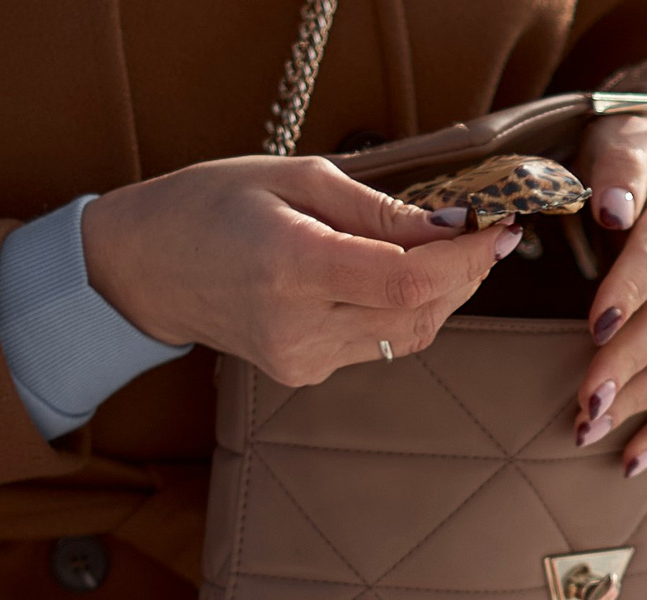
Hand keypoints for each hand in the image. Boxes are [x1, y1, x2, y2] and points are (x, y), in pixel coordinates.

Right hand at [81, 158, 516, 384]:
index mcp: (292, 267)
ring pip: (406, 336)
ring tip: (451, 251)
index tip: (497, 230)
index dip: (464, 261)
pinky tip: (403, 279)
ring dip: (441, 295)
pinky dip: (403, 310)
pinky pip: (377, 345)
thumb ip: (375, 209)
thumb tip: (449, 224)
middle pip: (417, 314)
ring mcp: (304, 361)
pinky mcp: (306, 374)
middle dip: (464, 274)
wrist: (149, 267)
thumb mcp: (292, 177)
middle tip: (486, 234)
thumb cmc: (211, 206)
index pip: (407, 281)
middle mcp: (300, 327)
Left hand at [571, 117, 646, 472]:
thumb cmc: (644, 160)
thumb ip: (619, 167)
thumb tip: (613, 209)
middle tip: (586, 402)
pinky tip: (631, 460)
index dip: (630, 291)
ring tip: (589, 430)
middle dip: (629, 364)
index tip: (596, 326)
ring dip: (639, 403)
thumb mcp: (628, 135)